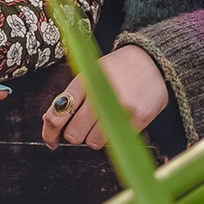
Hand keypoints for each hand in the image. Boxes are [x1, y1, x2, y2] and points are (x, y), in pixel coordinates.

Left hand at [41, 46, 169, 149]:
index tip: (52, 142)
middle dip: (77, 133)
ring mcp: (121, 107)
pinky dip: (115, 135)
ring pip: (93, 142)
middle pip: (74, 134)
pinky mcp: (138, 118)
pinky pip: (116, 141)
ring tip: (106, 120)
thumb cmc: (118, 70)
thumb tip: (51, 124)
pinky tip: (120, 120)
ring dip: (96, 136)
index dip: (50, 133)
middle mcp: (101, 94)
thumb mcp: (90, 75)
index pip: (57, 115)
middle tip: (86, 124)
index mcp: (85, 81)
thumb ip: (70, 97)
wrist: (154, 62)